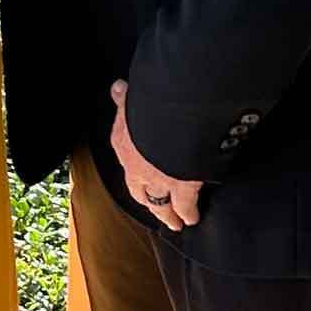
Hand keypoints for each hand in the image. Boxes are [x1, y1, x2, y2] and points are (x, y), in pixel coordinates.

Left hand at [109, 80, 201, 230]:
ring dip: (167, 214)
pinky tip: (193, 218)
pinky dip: (189, 213)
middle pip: (140, 190)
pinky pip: (185, 206)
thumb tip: (117, 88)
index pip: (127, 159)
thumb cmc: (152, 103)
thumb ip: (125, 98)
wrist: (171, 118)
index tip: (140, 177)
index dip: (135, 169)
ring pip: (159, 203)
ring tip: (175, 222)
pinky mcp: (182, 188)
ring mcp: (159, 180)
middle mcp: (137, 166)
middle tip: (156, 210)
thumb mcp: (134, 97)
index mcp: (124, 142)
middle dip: (148, 201)